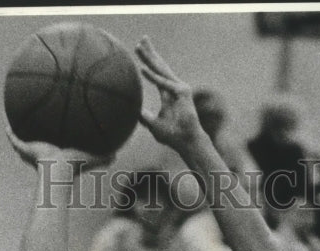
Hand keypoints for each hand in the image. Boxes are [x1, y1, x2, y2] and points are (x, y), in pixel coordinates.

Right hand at [6, 121, 113, 170]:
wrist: (58, 170)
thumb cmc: (73, 167)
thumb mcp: (91, 159)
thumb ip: (103, 158)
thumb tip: (116, 155)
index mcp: (57, 154)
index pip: (55, 144)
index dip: (54, 139)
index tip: (55, 130)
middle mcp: (43, 153)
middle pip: (37, 142)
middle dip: (35, 134)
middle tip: (34, 123)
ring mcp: (33, 152)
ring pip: (24, 142)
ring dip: (20, 134)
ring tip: (16, 119)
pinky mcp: (24, 150)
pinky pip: (14, 140)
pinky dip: (9, 134)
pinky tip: (6, 124)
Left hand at [136, 36, 200, 153]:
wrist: (186, 142)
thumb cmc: (172, 135)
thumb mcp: (153, 124)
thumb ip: (144, 117)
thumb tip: (133, 112)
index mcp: (168, 92)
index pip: (156, 73)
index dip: (148, 61)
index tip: (139, 49)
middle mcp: (174, 87)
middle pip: (159, 67)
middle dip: (149, 53)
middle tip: (140, 39)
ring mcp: (179, 89)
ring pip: (161, 70)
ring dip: (149, 58)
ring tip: (139, 47)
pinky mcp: (182, 93)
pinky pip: (164, 83)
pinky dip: (153, 77)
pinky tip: (142, 69)